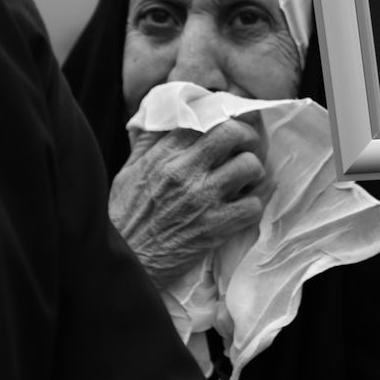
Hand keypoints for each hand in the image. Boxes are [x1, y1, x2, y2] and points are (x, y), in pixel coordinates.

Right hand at [109, 118, 271, 289]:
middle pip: (232, 133)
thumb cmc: (124, 218)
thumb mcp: (128, 171)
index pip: (203, 119)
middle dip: (247, 136)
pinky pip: (253, 205)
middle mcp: (184, 172)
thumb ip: (149, 142)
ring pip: (249, 166)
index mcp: (163, 156)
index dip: (224, 118)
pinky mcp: (216, 227)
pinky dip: (255, 203)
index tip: (232, 125)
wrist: (127, 263)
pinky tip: (246, 205)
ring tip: (248, 179)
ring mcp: (203, 199)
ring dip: (255, 171)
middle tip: (248, 147)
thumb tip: (166, 116)